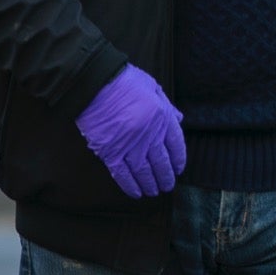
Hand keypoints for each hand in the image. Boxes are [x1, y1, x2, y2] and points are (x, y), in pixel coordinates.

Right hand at [74, 64, 186, 197]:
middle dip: (166, 176)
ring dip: (150, 184)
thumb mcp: (154, 87)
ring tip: (154, 192)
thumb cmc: (125, 81)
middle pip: (161, 162)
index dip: (179, 159)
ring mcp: (130, 145)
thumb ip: (167, 106)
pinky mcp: (110, 152)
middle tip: (167, 186)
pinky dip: (130, 185)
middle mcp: (149, 135)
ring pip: (144, 171)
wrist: (96, 83)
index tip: (178, 168)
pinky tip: (136, 193)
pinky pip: (122, 174)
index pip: (176, 145)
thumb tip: (178, 119)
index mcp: (163, 118)